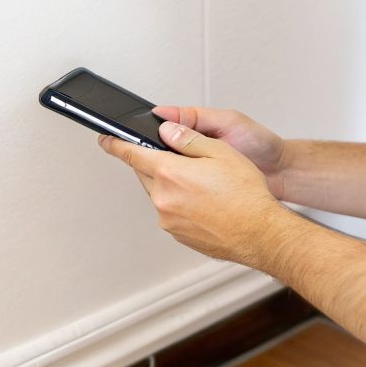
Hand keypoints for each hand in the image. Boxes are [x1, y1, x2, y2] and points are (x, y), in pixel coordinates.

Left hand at [98, 120, 289, 266]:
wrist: (260, 233)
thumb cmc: (246, 195)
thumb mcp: (220, 152)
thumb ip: (187, 139)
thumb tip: (166, 132)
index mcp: (170, 173)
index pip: (131, 154)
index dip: (115, 145)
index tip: (105, 140)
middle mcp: (163, 199)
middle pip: (147, 174)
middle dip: (157, 164)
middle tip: (185, 162)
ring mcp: (169, 220)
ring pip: (160, 194)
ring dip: (172, 185)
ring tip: (205, 186)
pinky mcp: (178, 235)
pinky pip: (171, 212)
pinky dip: (181, 204)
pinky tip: (206, 203)